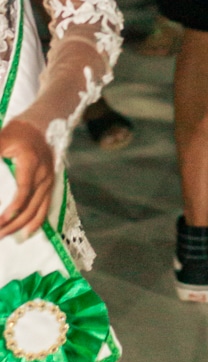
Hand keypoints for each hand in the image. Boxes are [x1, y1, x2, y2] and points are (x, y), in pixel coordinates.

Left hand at [0, 120, 54, 239]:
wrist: (38, 125)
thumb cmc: (16, 133)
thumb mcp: (1, 139)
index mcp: (31, 162)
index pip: (24, 190)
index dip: (14, 207)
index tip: (1, 220)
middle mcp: (44, 173)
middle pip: (30, 205)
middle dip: (13, 223)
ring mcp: (49, 180)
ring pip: (38, 209)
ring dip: (22, 226)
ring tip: (4, 236)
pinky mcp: (50, 183)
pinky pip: (46, 206)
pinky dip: (37, 221)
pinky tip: (27, 233)